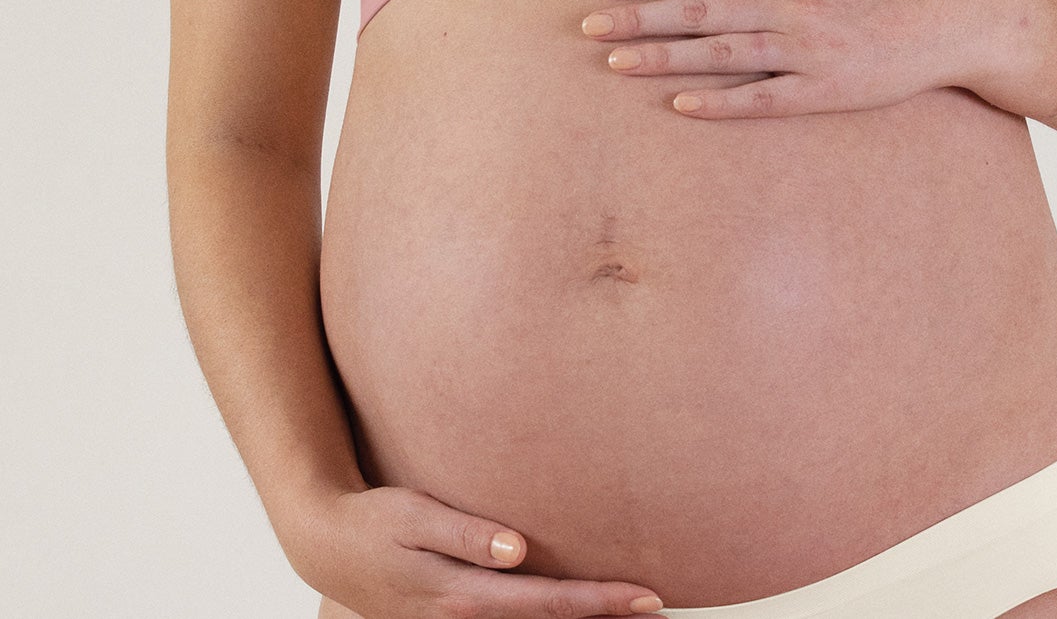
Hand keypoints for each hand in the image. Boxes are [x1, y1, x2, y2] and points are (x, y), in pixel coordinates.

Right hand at [290, 482, 665, 616]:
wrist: (327, 547)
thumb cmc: (375, 522)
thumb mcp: (414, 516)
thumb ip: (466, 533)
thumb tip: (517, 550)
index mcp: (462, 596)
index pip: (547, 603)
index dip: (598, 601)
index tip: (646, 596)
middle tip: (659, 609)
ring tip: (630, 614)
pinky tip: (572, 613)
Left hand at [580, 0, 965, 119]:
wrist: (948, 19)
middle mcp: (789, 3)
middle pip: (697, 9)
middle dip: (636, 17)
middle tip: (586, 25)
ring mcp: (805, 49)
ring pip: (718, 55)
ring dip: (662, 59)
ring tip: (615, 63)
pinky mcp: (823, 91)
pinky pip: (760, 99)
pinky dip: (718, 103)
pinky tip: (679, 106)